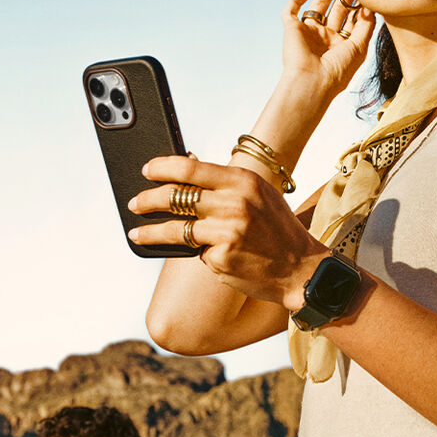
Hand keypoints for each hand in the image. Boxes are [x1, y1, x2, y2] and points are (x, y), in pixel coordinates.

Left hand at [128, 155, 327, 308]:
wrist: (301, 269)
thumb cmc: (277, 230)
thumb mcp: (259, 194)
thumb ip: (227, 183)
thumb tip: (187, 170)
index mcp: (242, 181)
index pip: (190, 167)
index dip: (162, 167)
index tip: (147, 170)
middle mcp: (233, 203)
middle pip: (176, 196)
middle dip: (147, 199)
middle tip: (134, 203)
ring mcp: (227, 231)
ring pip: (175, 228)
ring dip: (150, 232)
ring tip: (136, 234)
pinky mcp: (221, 257)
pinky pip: (196, 252)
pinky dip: (195, 253)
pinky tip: (200, 255)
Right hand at [281, 0, 377, 98]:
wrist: (312, 82)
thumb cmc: (338, 70)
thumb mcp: (359, 47)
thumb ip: (366, 26)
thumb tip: (370, 6)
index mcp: (341, 44)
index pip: (351, 20)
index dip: (359, 5)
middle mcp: (325, 37)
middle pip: (336, 9)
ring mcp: (308, 32)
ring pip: (317, 5)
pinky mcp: (292, 29)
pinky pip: (291, 10)